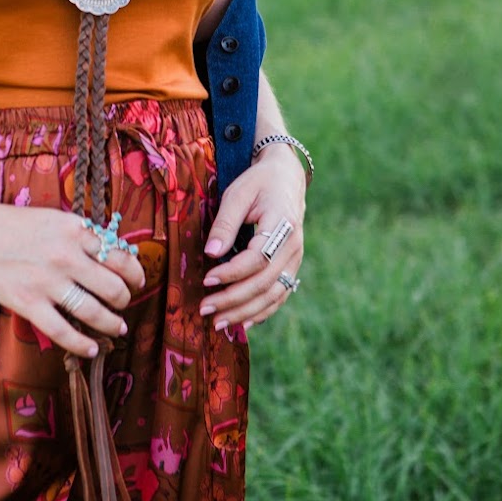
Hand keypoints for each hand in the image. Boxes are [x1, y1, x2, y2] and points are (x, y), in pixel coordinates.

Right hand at [0, 187, 145, 360]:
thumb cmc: (20, 226)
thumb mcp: (58, 220)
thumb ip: (86, 237)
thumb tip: (118, 256)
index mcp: (76, 233)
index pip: (122, 258)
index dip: (136, 274)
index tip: (137, 282)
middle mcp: (66, 257)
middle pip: (113, 288)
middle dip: (124, 301)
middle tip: (123, 304)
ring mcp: (47, 283)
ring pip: (94, 312)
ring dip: (112, 324)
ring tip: (117, 327)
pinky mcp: (28, 304)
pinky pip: (63, 332)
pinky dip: (83, 345)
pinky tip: (92, 349)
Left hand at [200, 147, 305, 329]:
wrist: (286, 178)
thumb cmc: (258, 182)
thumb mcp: (238, 193)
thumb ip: (225, 223)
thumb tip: (211, 254)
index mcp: (283, 223)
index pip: (257, 258)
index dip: (232, 273)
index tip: (207, 280)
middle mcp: (294, 246)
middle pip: (265, 282)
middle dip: (233, 300)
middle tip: (205, 309)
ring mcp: (296, 259)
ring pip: (273, 294)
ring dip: (245, 312)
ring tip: (219, 323)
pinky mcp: (292, 266)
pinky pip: (280, 294)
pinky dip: (263, 311)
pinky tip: (244, 322)